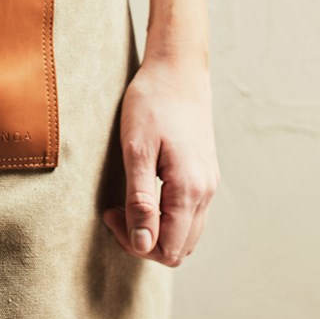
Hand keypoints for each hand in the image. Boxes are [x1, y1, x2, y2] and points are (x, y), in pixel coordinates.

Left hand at [102, 46, 219, 265]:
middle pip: (179, 248)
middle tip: (116, 211)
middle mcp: (205, 192)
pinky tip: (146, 192)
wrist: (177, 69)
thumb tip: (143, 244)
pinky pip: (190, 214)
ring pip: (187, 233)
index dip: (134, 243)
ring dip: (156, 230)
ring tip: (128, 202)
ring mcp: (208, 182)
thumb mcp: (136, 150)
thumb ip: (141, 200)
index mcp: (189, 189)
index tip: (111, 213)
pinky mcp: (205, 172)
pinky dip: (168, 217)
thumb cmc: (152, 103)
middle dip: (144, 241)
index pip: (167, 249)